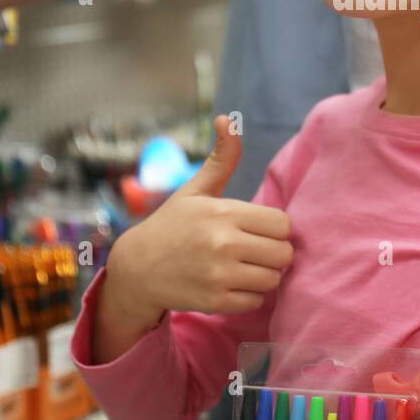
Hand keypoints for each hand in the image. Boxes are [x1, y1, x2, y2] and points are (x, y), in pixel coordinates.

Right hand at [100, 115, 293, 340]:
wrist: (137, 268)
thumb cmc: (172, 224)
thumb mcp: (195, 190)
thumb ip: (221, 159)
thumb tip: (227, 119)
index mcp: (224, 212)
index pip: (283, 224)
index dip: (275, 228)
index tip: (259, 230)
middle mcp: (223, 243)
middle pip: (283, 253)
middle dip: (273, 253)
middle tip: (254, 251)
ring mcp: (219, 274)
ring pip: (273, 279)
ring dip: (263, 275)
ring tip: (244, 267)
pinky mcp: (215, 301)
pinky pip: (256, 301)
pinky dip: (249, 295)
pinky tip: (231, 284)